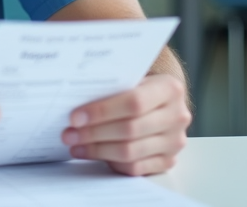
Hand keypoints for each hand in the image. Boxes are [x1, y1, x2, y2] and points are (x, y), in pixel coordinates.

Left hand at [61, 73, 190, 175]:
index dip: (102, 111)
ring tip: (75, 145)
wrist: (161, 102)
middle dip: (94, 133)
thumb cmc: (139, 87)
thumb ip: (111, 87)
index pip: (134, 102)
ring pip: (130, 151)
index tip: (75, 117)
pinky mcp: (168, 161)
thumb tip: (73, 101)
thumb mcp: (131, 79)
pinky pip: (135, 168)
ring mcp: (174, 141)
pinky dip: (110, 163)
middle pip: (130, 129)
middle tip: (69, 134)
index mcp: (169, 89)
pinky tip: (91, 154)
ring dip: (97, 150)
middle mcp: (177, 116)